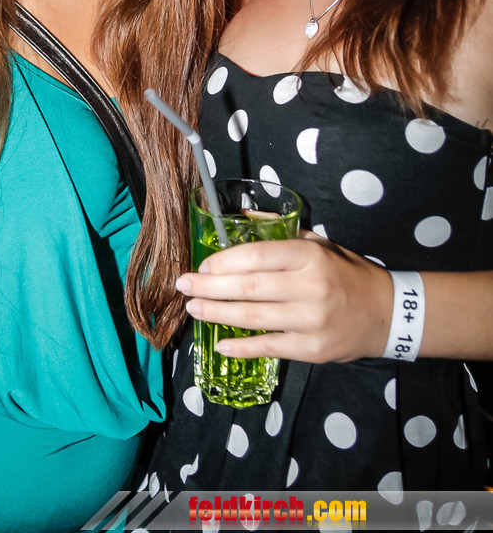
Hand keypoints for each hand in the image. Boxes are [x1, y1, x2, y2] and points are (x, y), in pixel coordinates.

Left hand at [175, 231, 393, 363]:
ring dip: (217, 314)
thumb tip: (241, 219)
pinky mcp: (312, 349)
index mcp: (309, 256)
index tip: (202, 265)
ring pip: (254, 318)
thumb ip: (281, 234)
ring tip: (194, 308)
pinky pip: (269, 347)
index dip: (224, 262)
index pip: (257, 256)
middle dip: (209, 287)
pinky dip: (242, 347)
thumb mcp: (319, 244)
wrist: (386, 313)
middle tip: (183, 286)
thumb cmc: (346, 273)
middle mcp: (309, 287)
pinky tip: (220, 344)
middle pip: (249, 288)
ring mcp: (311, 320)